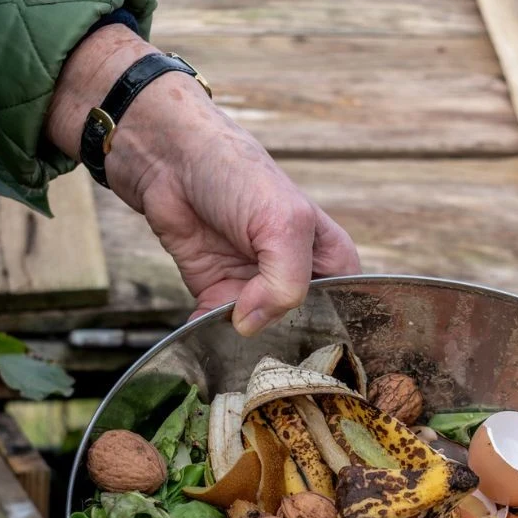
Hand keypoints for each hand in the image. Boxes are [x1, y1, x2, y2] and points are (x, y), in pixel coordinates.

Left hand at [47, 27, 359, 334]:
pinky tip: (202, 341)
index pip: (347, 310)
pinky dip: (207, 338)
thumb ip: (285, 283)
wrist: (170, 158)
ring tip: (235, 352)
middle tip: (270, 359)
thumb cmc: (238, 173)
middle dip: (286, 346)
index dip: (333, 332)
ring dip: (244, 346)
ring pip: (259, 335)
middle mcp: (296, 277)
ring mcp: (255, 287)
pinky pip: (217, 330)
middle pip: (302, 331)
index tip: (314, 353)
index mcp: (330, 259)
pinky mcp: (217, 293)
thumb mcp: (283, 224)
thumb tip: (251, 327)